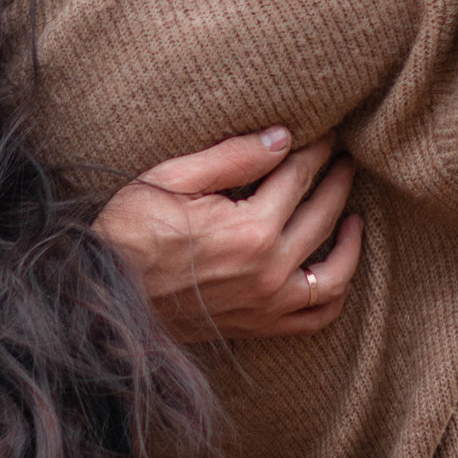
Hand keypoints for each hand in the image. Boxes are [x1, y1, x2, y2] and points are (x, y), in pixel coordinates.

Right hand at [96, 127, 361, 344]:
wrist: (105, 292)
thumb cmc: (130, 230)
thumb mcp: (172, 178)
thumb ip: (233, 156)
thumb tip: (284, 137)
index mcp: (249, 229)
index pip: (298, 175)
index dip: (317, 148)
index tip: (328, 131)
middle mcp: (269, 271)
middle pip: (323, 214)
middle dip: (337, 178)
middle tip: (343, 156)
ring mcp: (268, 304)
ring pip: (334, 271)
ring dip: (350, 237)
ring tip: (352, 210)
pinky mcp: (260, 326)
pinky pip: (317, 315)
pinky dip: (336, 291)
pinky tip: (335, 264)